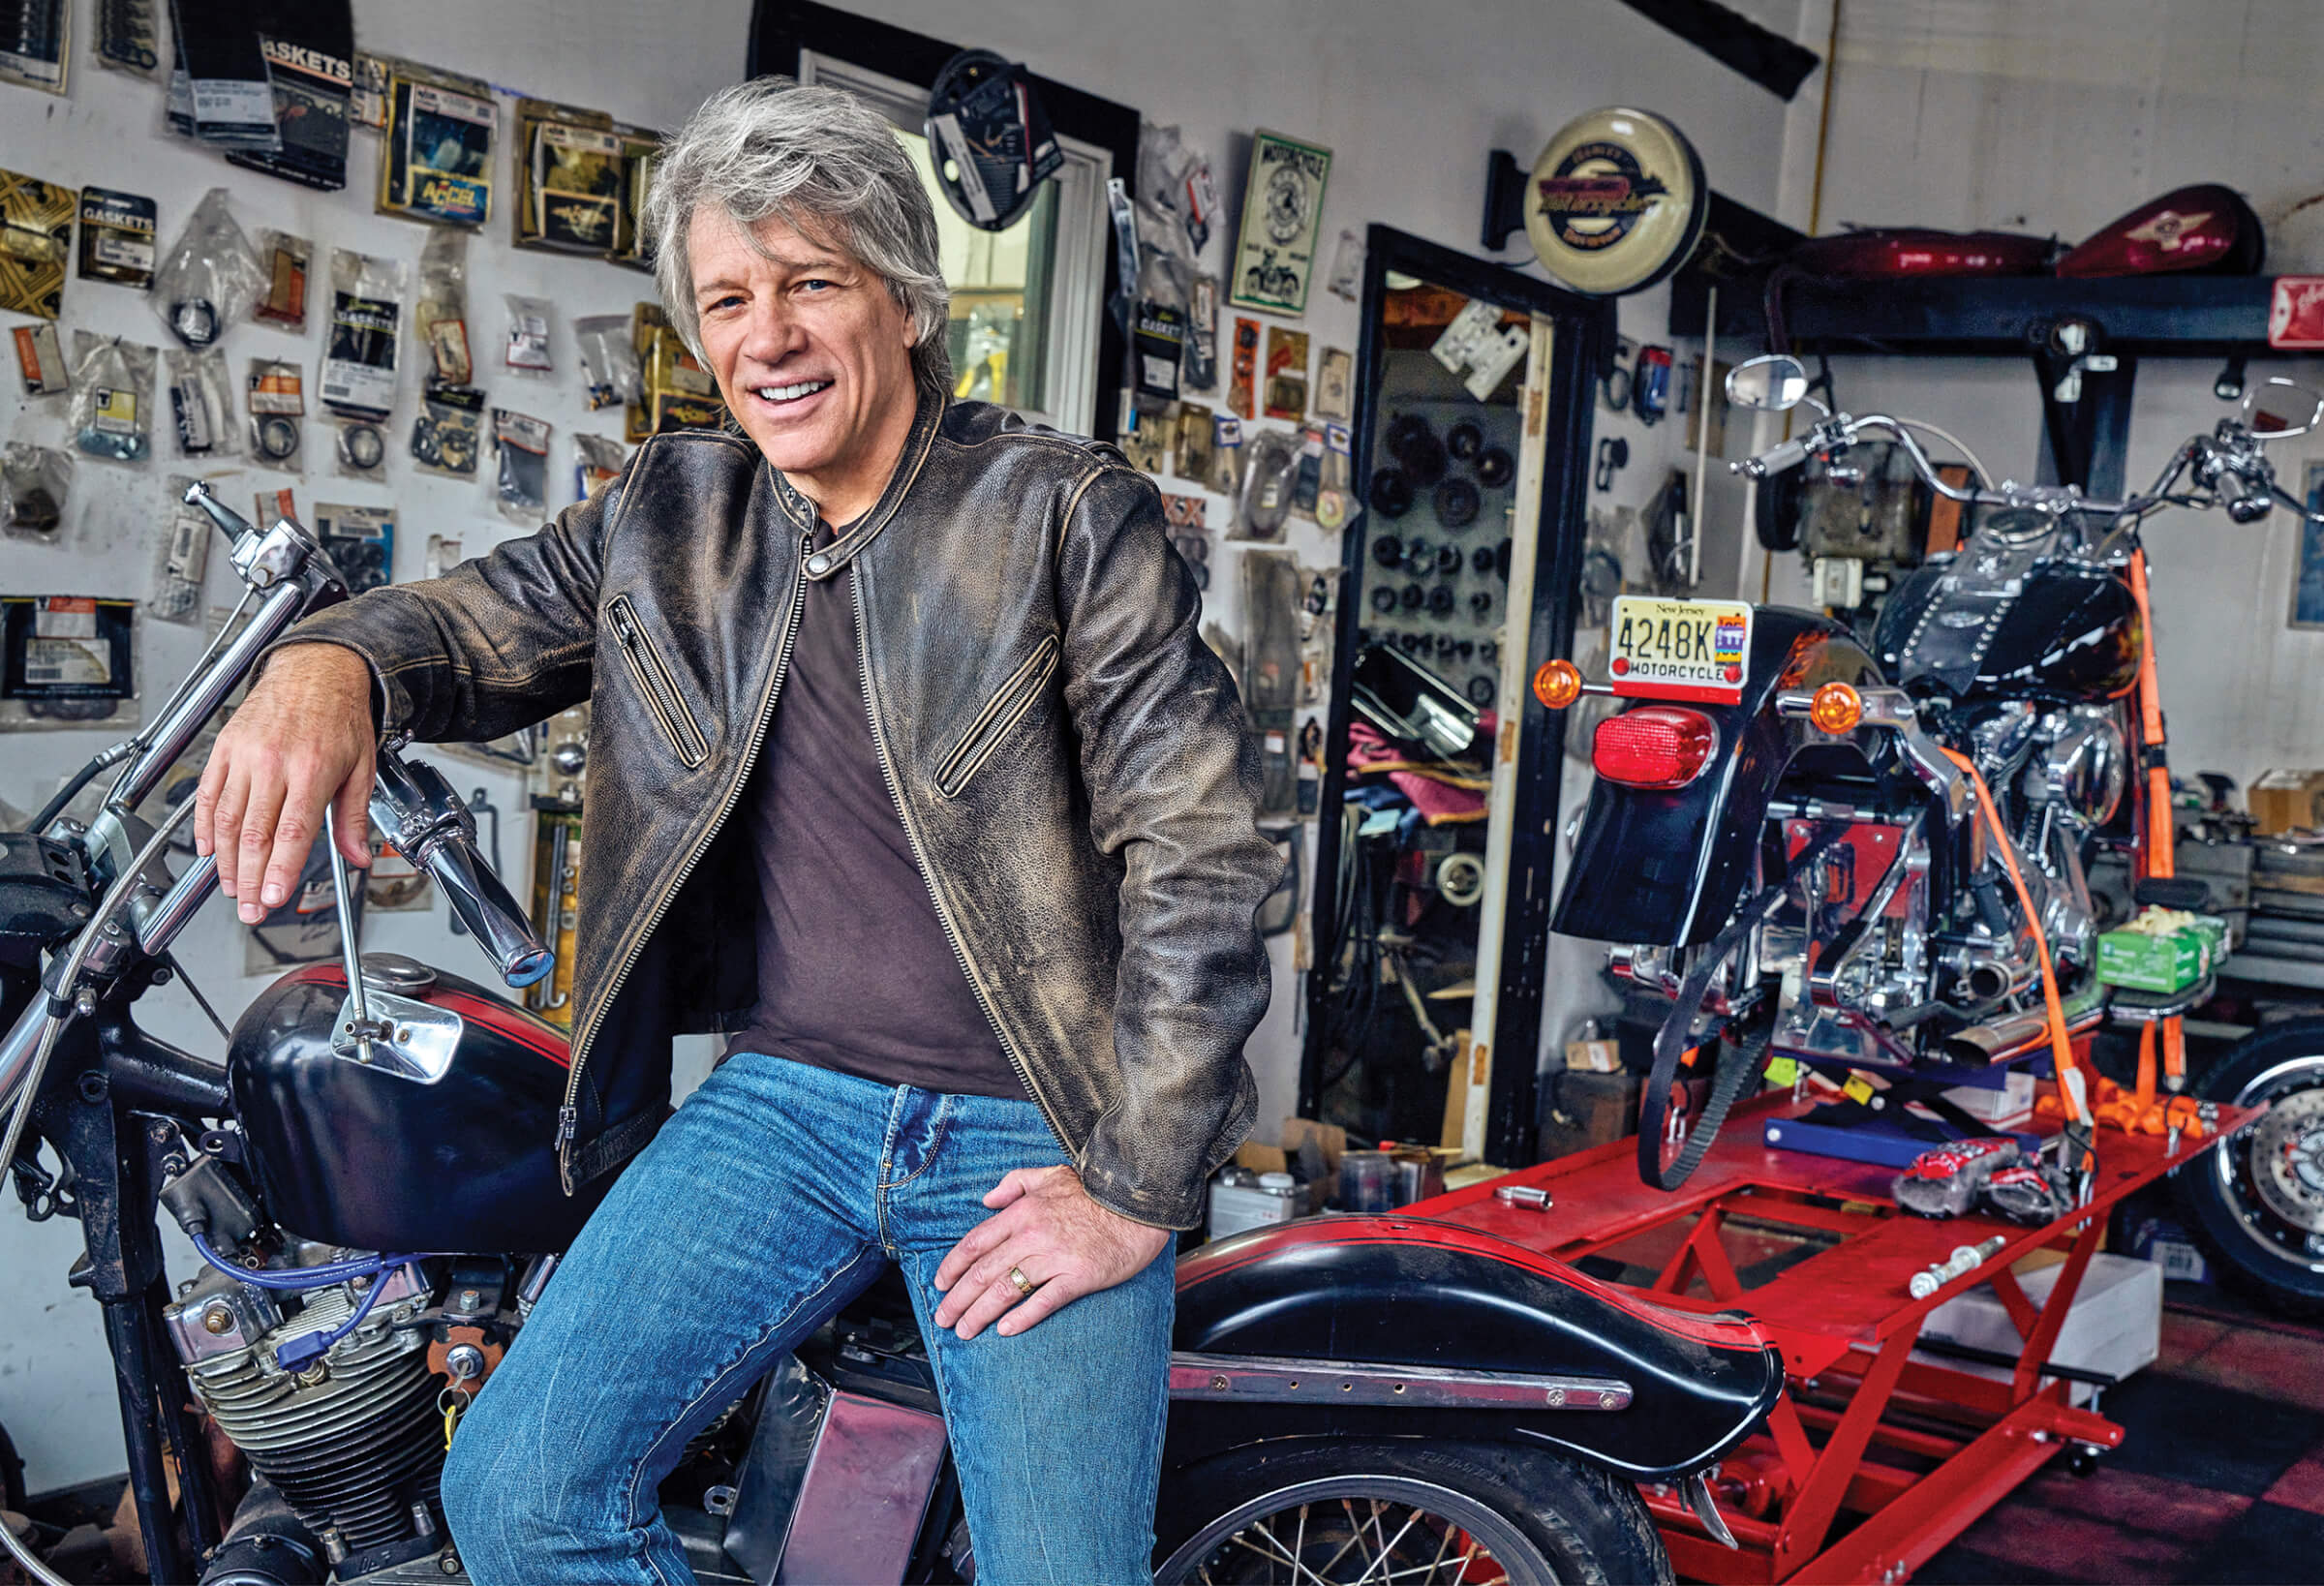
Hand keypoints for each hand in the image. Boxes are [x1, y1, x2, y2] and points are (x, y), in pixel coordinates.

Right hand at [194, 645, 376, 923]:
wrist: (316, 669)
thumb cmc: (340, 715)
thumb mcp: (363, 766)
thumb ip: (356, 816)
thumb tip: (360, 855)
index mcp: (313, 770)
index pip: (292, 833)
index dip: (279, 871)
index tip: (271, 899)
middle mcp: (274, 763)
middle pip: (254, 834)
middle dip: (249, 879)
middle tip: (249, 910)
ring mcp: (245, 755)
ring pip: (225, 819)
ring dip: (225, 861)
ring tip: (231, 887)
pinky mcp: (225, 747)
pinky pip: (207, 793)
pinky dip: (203, 826)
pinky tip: (207, 850)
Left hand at [932, 1165, 1169, 1339]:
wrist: (1138, 1205)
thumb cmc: (1094, 1192)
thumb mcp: (1051, 1174)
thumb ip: (1015, 1183)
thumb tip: (986, 1199)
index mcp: (1022, 1211)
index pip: (975, 1243)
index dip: (952, 1267)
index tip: (940, 1285)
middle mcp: (1032, 1235)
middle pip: (983, 1272)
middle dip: (957, 1299)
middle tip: (943, 1319)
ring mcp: (1055, 1257)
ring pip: (1005, 1289)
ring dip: (980, 1313)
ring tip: (965, 1331)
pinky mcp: (1078, 1276)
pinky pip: (1044, 1300)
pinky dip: (1022, 1317)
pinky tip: (1005, 1330)